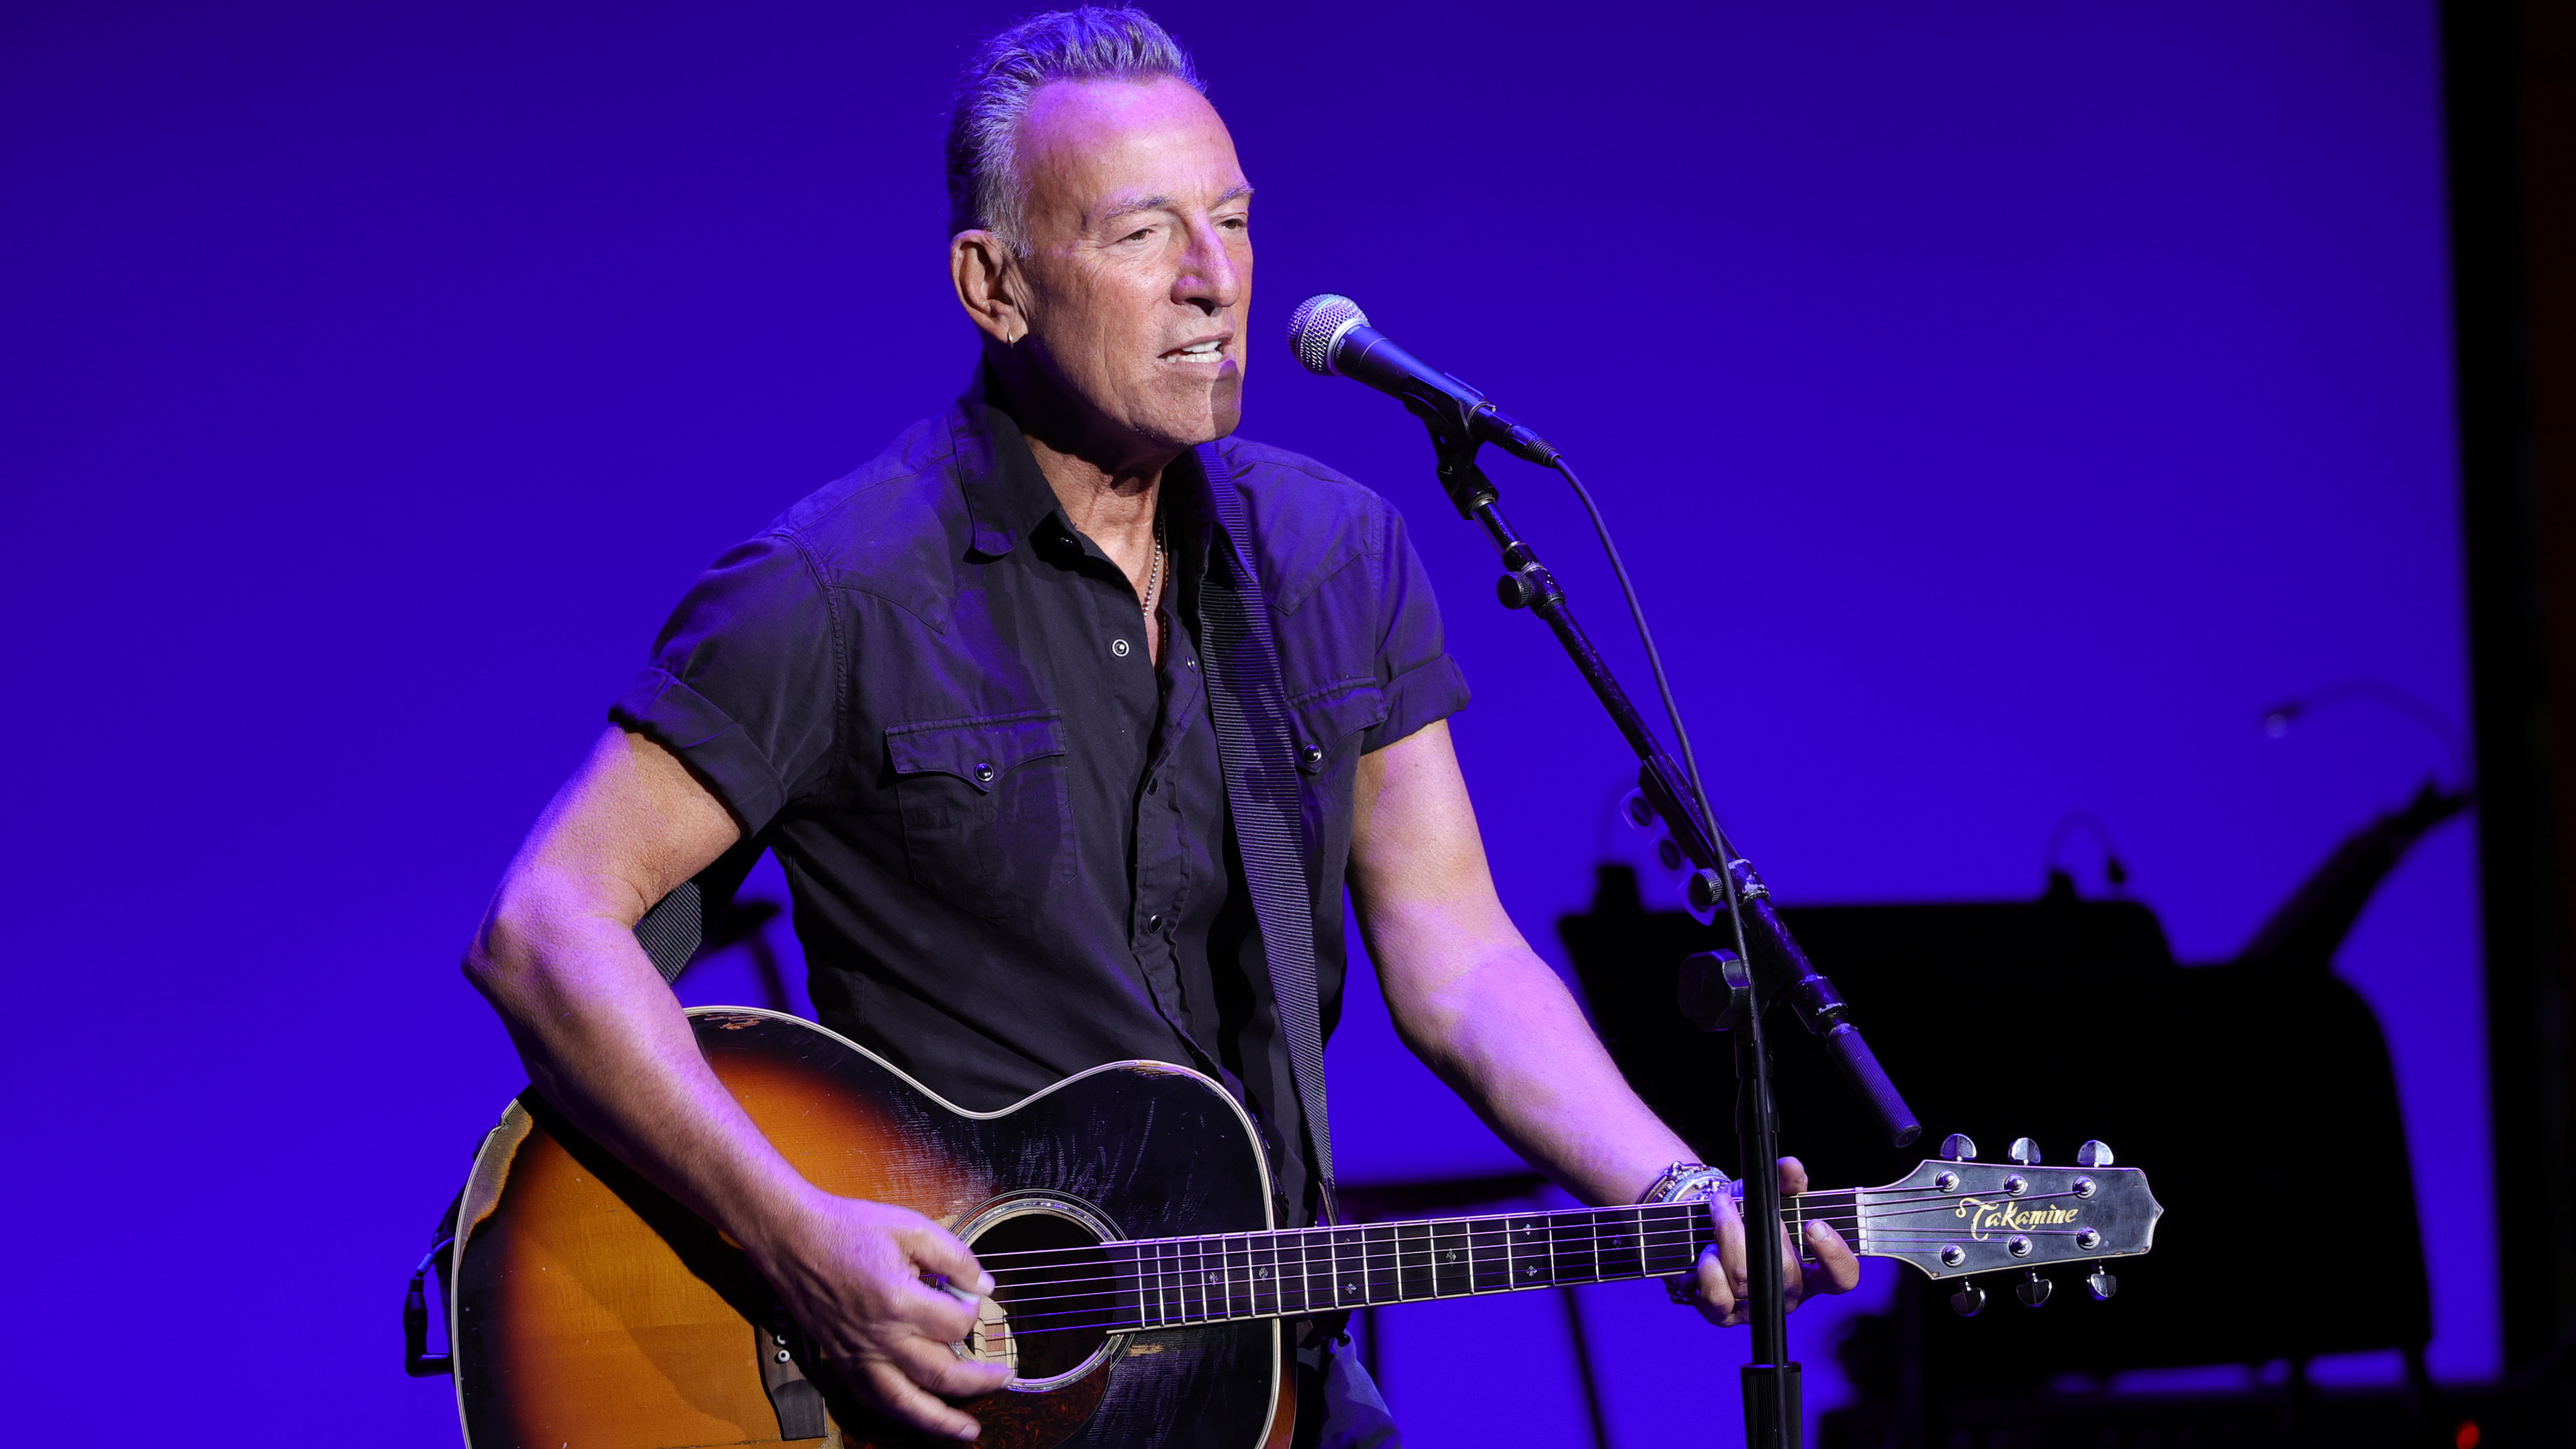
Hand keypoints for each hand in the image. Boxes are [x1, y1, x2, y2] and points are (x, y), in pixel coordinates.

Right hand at [748, 1190, 1013, 1439]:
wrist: (793, 1238)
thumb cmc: (848, 1229)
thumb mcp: (911, 1227)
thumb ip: (954, 1256)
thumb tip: (983, 1285)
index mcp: (899, 1302)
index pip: (957, 1325)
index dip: (974, 1311)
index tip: (973, 1297)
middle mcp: (880, 1338)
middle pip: (941, 1375)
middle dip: (979, 1381)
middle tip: (1003, 1378)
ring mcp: (859, 1355)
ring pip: (906, 1403)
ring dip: (940, 1422)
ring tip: (967, 1431)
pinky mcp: (843, 1361)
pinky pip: (876, 1398)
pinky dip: (902, 1413)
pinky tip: (919, 1416)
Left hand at [1681, 1156, 1860, 1326]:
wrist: (1709, 1229)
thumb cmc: (1749, 1215)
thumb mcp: (1770, 1194)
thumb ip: (1786, 1180)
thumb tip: (1791, 1168)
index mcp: (1812, 1271)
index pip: (1841, 1278)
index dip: (1835, 1257)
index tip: (1815, 1225)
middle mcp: (1788, 1295)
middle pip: (1784, 1273)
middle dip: (1756, 1229)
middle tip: (1738, 1204)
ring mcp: (1755, 1309)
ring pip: (1744, 1279)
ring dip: (1726, 1235)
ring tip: (1718, 1213)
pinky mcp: (1722, 1315)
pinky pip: (1716, 1298)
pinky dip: (1708, 1267)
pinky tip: (1707, 1251)